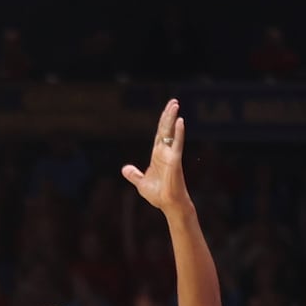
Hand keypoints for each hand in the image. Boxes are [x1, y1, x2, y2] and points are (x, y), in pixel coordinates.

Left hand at [121, 99, 189, 214]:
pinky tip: (180, 121)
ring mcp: (171, 155)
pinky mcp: (175, 161)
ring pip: (171, 132)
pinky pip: (177, 144)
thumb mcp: (141, 183)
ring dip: (173, 118)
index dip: (163, 120)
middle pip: (166, 129)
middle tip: (173, 101)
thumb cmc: (158, 195)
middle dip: (169, 115)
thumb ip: (134, 174)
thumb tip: (125, 169)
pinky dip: (178, 133)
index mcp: (158, 155)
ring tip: (175, 105)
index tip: (168, 109)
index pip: (160, 133)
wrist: (168, 205)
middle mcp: (165, 152)